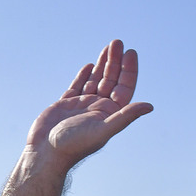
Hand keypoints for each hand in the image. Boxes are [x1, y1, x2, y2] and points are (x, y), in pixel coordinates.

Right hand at [25, 40, 152, 168]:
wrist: (46, 153)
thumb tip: (150, 106)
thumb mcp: (103, 129)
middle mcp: (98, 108)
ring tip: (107, 47)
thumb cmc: (74, 144)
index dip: (128, 70)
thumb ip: (125, 116)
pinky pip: (77, 86)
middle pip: (111, 80)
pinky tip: (89, 66)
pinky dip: (84, 76)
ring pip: (95, 80)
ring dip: (102, 64)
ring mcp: (82, 105)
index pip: (124, 87)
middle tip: (117, 42)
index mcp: (109, 113)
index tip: (130, 52)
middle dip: (115, 61)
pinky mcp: (66, 105)